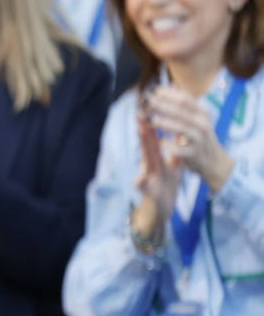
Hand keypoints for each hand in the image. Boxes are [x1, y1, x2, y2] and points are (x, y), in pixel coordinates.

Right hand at [132, 106, 176, 243]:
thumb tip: (176, 132)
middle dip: (146, 130)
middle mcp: (151, 166)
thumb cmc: (165, 185)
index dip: (154, 124)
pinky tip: (140, 180)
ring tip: (142, 133)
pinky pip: (146, 188)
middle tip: (142, 113)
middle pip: (148, 146)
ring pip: (147, 161)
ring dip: (144, 147)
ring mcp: (148, 178)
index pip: (155, 139)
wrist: (160, 208)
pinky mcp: (149, 192)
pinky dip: (142, 183)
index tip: (153, 107)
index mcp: (157, 159)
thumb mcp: (172, 165)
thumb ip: (172, 150)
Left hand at [147, 85, 234, 192]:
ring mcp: (200, 139)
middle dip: (163, 105)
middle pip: (181, 112)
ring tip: (150, 120)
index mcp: (202, 113)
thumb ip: (182, 105)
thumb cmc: (199, 136)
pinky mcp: (194, 154)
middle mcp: (203, 124)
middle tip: (147, 102)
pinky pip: (180, 150)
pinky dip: (170, 146)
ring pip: (182, 129)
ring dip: (165, 123)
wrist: (214, 161)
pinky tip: (160, 143)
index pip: (185, 99)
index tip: (153, 90)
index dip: (169, 94)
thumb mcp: (195, 118)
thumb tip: (167, 86)